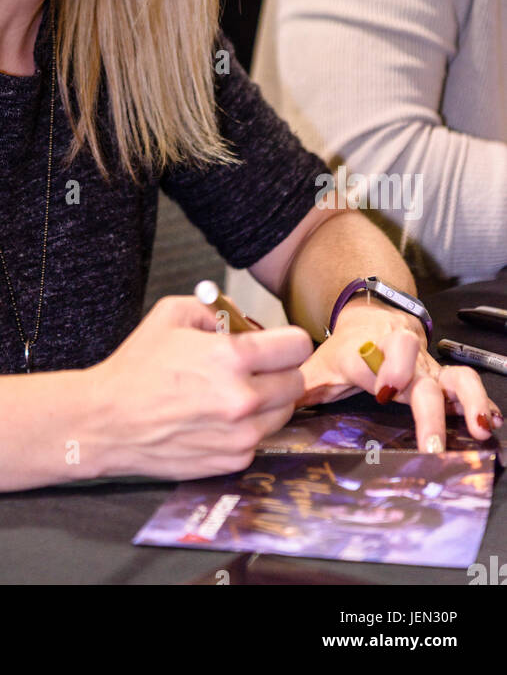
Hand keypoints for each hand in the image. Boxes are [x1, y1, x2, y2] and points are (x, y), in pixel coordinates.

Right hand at [86, 295, 311, 479]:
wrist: (108, 421)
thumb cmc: (136, 368)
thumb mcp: (171, 314)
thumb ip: (216, 308)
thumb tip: (245, 322)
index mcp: (231, 357)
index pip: (297, 346)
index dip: (287, 341)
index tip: (278, 344)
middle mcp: (243, 399)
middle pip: (297, 382)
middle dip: (280, 370)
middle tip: (255, 368)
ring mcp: (241, 435)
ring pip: (284, 412)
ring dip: (268, 400)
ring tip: (233, 392)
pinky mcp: (233, 460)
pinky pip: (261, 438)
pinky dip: (248, 427)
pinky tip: (218, 417)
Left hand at [296, 299, 503, 450]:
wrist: (372, 315)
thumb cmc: (346, 349)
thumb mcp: (318, 364)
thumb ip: (299, 386)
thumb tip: (274, 407)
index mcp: (367, 352)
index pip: (375, 359)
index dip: (382, 372)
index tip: (384, 392)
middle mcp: (401, 356)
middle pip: (417, 374)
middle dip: (426, 409)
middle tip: (430, 444)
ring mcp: (426, 365)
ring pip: (453, 375)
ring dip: (467, 401)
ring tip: (476, 429)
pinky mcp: (442, 374)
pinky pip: (466, 383)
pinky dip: (480, 402)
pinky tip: (488, 423)